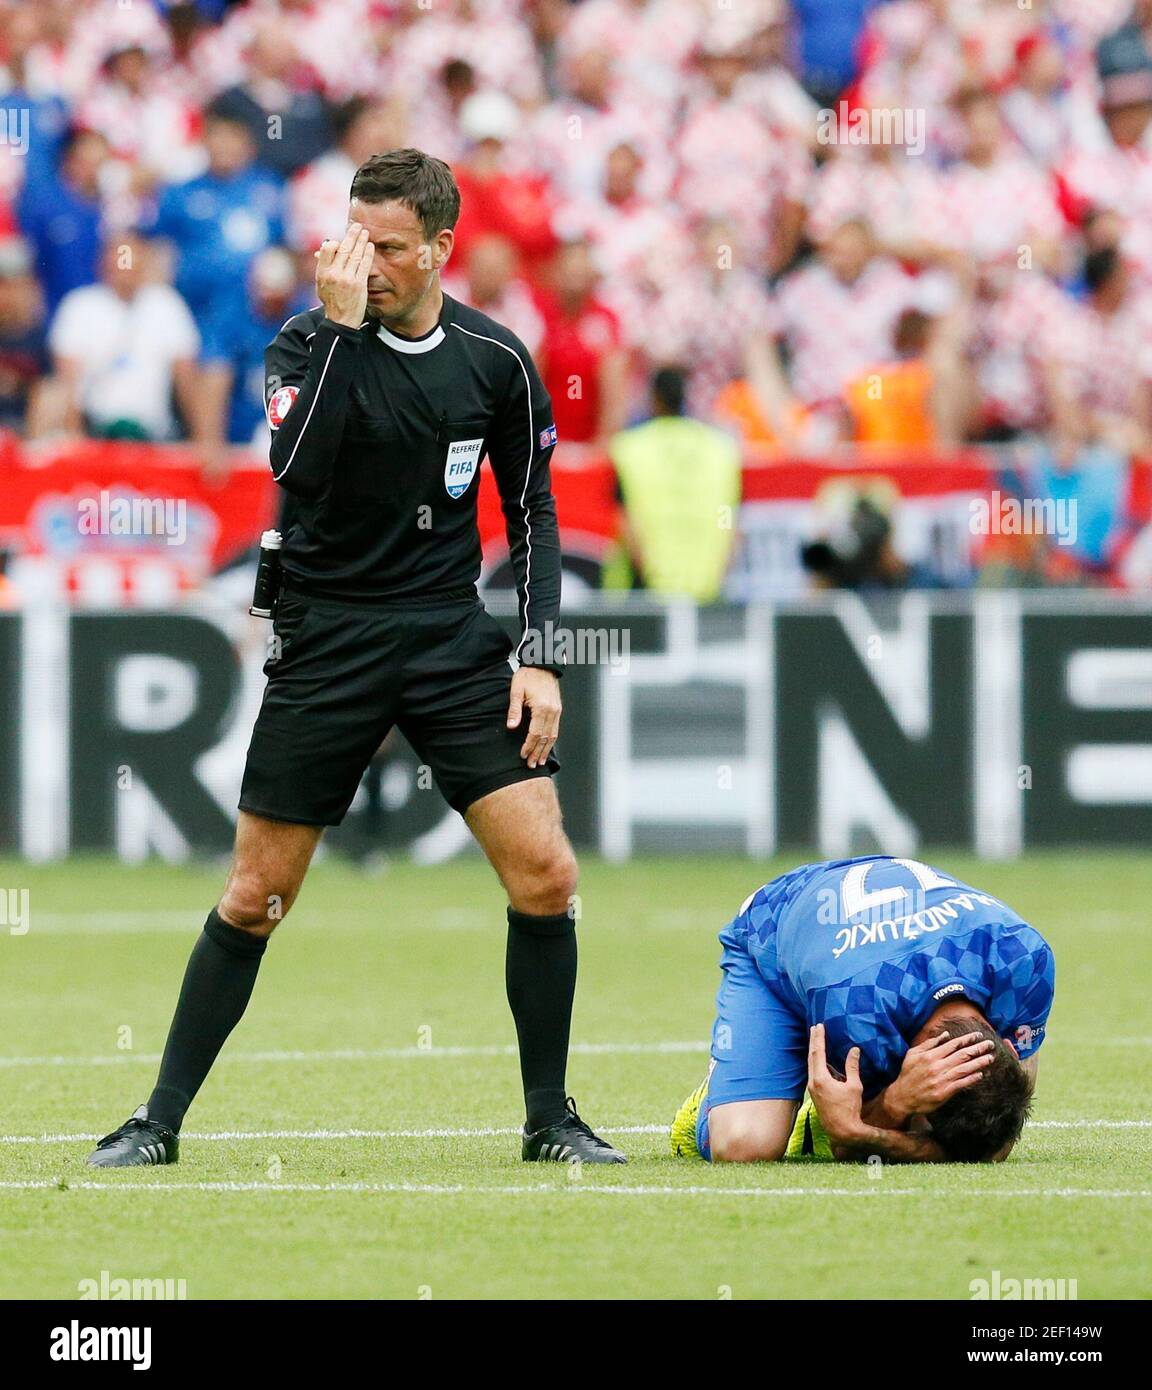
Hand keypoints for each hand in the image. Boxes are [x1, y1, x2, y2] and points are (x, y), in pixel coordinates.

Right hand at [315, 223, 372, 327]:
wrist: (341, 320)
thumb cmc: (331, 301)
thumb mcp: (321, 284)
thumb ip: (323, 266)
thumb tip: (323, 249)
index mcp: (322, 273)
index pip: (327, 249)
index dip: (334, 242)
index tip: (340, 239)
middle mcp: (334, 274)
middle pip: (344, 249)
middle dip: (352, 235)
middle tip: (358, 226)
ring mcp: (347, 279)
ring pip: (355, 255)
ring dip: (362, 241)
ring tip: (366, 233)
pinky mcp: (359, 284)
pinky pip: (365, 264)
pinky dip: (368, 254)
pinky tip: (370, 246)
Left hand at [506, 667, 560, 768]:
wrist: (543, 664)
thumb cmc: (528, 675)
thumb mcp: (517, 690)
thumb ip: (514, 710)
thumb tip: (511, 726)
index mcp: (542, 708)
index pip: (535, 733)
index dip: (529, 746)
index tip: (523, 755)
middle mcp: (552, 712)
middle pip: (545, 738)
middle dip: (538, 753)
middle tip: (532, 765)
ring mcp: (557, 711)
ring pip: (553, 736)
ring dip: (546, 750)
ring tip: (541, 761)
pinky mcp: (558, 709)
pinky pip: (556, 729)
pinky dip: (552, 741)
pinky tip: (547, 747)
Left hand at [807, 1023, 865, 1145]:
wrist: (842, 1131)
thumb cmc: (850, 1109)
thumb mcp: (854, 1086)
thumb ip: (852, 1067)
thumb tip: (854, 1050)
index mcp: (820, 1078)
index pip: (818, 1052)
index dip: (818, 1038)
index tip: (819, 1026)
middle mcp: (812, 1082)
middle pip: (811, 1056)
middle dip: (813, 1041)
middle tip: (815, 1028)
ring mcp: (812, 1088)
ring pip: (810, 1064)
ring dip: (814, 1051)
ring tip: (816, 1040)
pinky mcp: (814, 1094)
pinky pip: (813, 1072)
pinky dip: (815, 1062)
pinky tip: (820, 1060)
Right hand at [885, 1028, 995, 1120]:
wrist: (903, 1096)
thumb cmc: (908, 1073)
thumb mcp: (913, 1054)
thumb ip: (930, 1043)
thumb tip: (945, 1034)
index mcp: (930, 1055)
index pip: (953, 1044)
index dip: (967, 1039)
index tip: (978, 1036)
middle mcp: (937, 1066)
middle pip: (962, 1055)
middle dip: (978, 1048)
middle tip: (990, 1044)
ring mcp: (941, 1079)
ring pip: (964, 1068)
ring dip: (979, 1062)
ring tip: (990, 1058)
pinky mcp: (944, 1092)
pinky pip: (961, 1084)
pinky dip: (971, 1079)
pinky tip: (981, 1075)